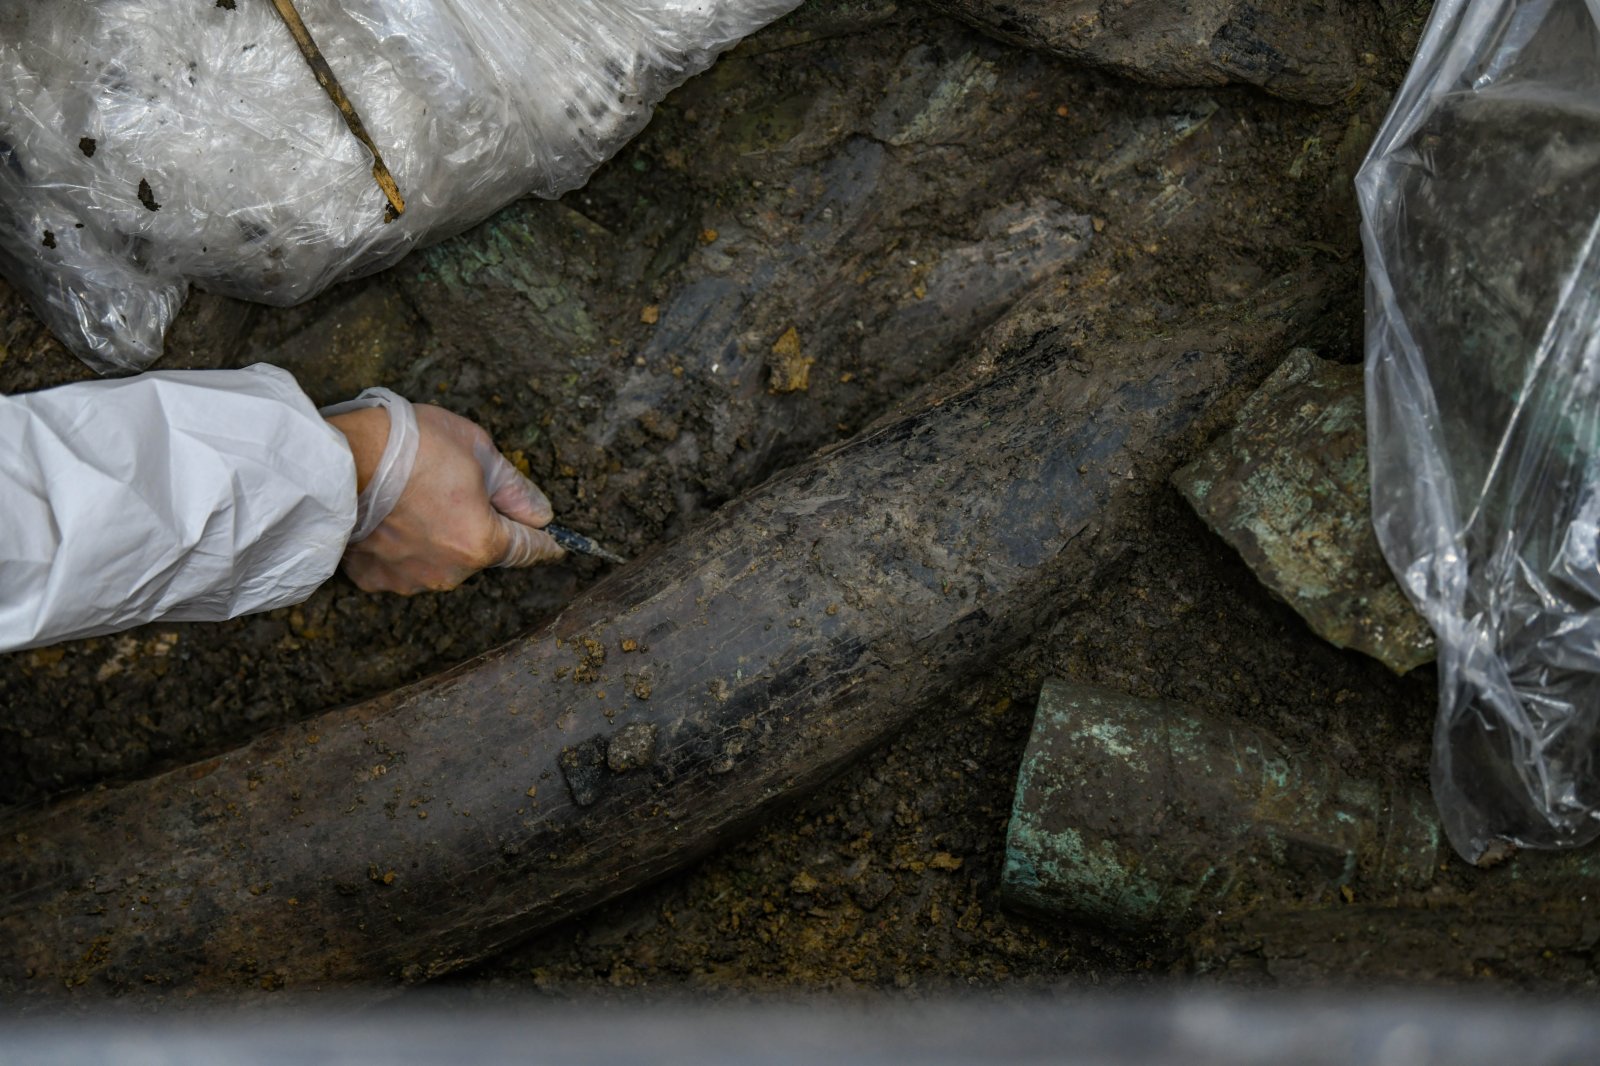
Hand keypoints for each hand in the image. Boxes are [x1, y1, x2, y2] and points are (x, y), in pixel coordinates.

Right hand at [325, 403, 562, 593]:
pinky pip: (401, 564)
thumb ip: (515, 490)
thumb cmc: (411, 447)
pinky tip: (389, 516)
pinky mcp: (374, 577)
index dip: (545, 542)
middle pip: (481, 550)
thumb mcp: (479, 451)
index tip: (556, 544)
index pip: (528, 548)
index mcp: (483, 543)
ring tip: (414, 498)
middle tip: (455, 485)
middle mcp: (450, 572)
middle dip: (478, 524)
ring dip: (438, 536)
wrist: (339, 458)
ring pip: (440, 559)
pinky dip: (401, 545)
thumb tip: (541, 515)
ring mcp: (409, 580)